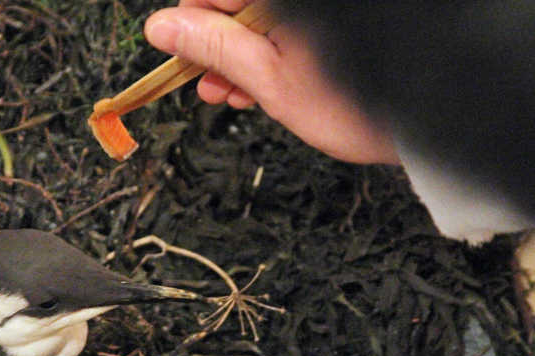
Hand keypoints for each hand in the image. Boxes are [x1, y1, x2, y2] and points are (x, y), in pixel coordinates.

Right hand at [144, 0, 400, 164]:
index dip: (189, 24)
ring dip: (239, 56)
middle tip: (210, 83)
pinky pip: (283, 29)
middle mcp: (292, 2)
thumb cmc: (353, 100)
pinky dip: (268, 54)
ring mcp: (309, 16)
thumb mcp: (269, 79)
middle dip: (215, 45)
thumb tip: (163, 27)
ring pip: (257, 19)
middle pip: (233, 4)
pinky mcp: (323, 29)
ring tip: (234, 94)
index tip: (183, 55)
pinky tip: (260, 84)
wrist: (423, 114)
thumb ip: (213, 47)